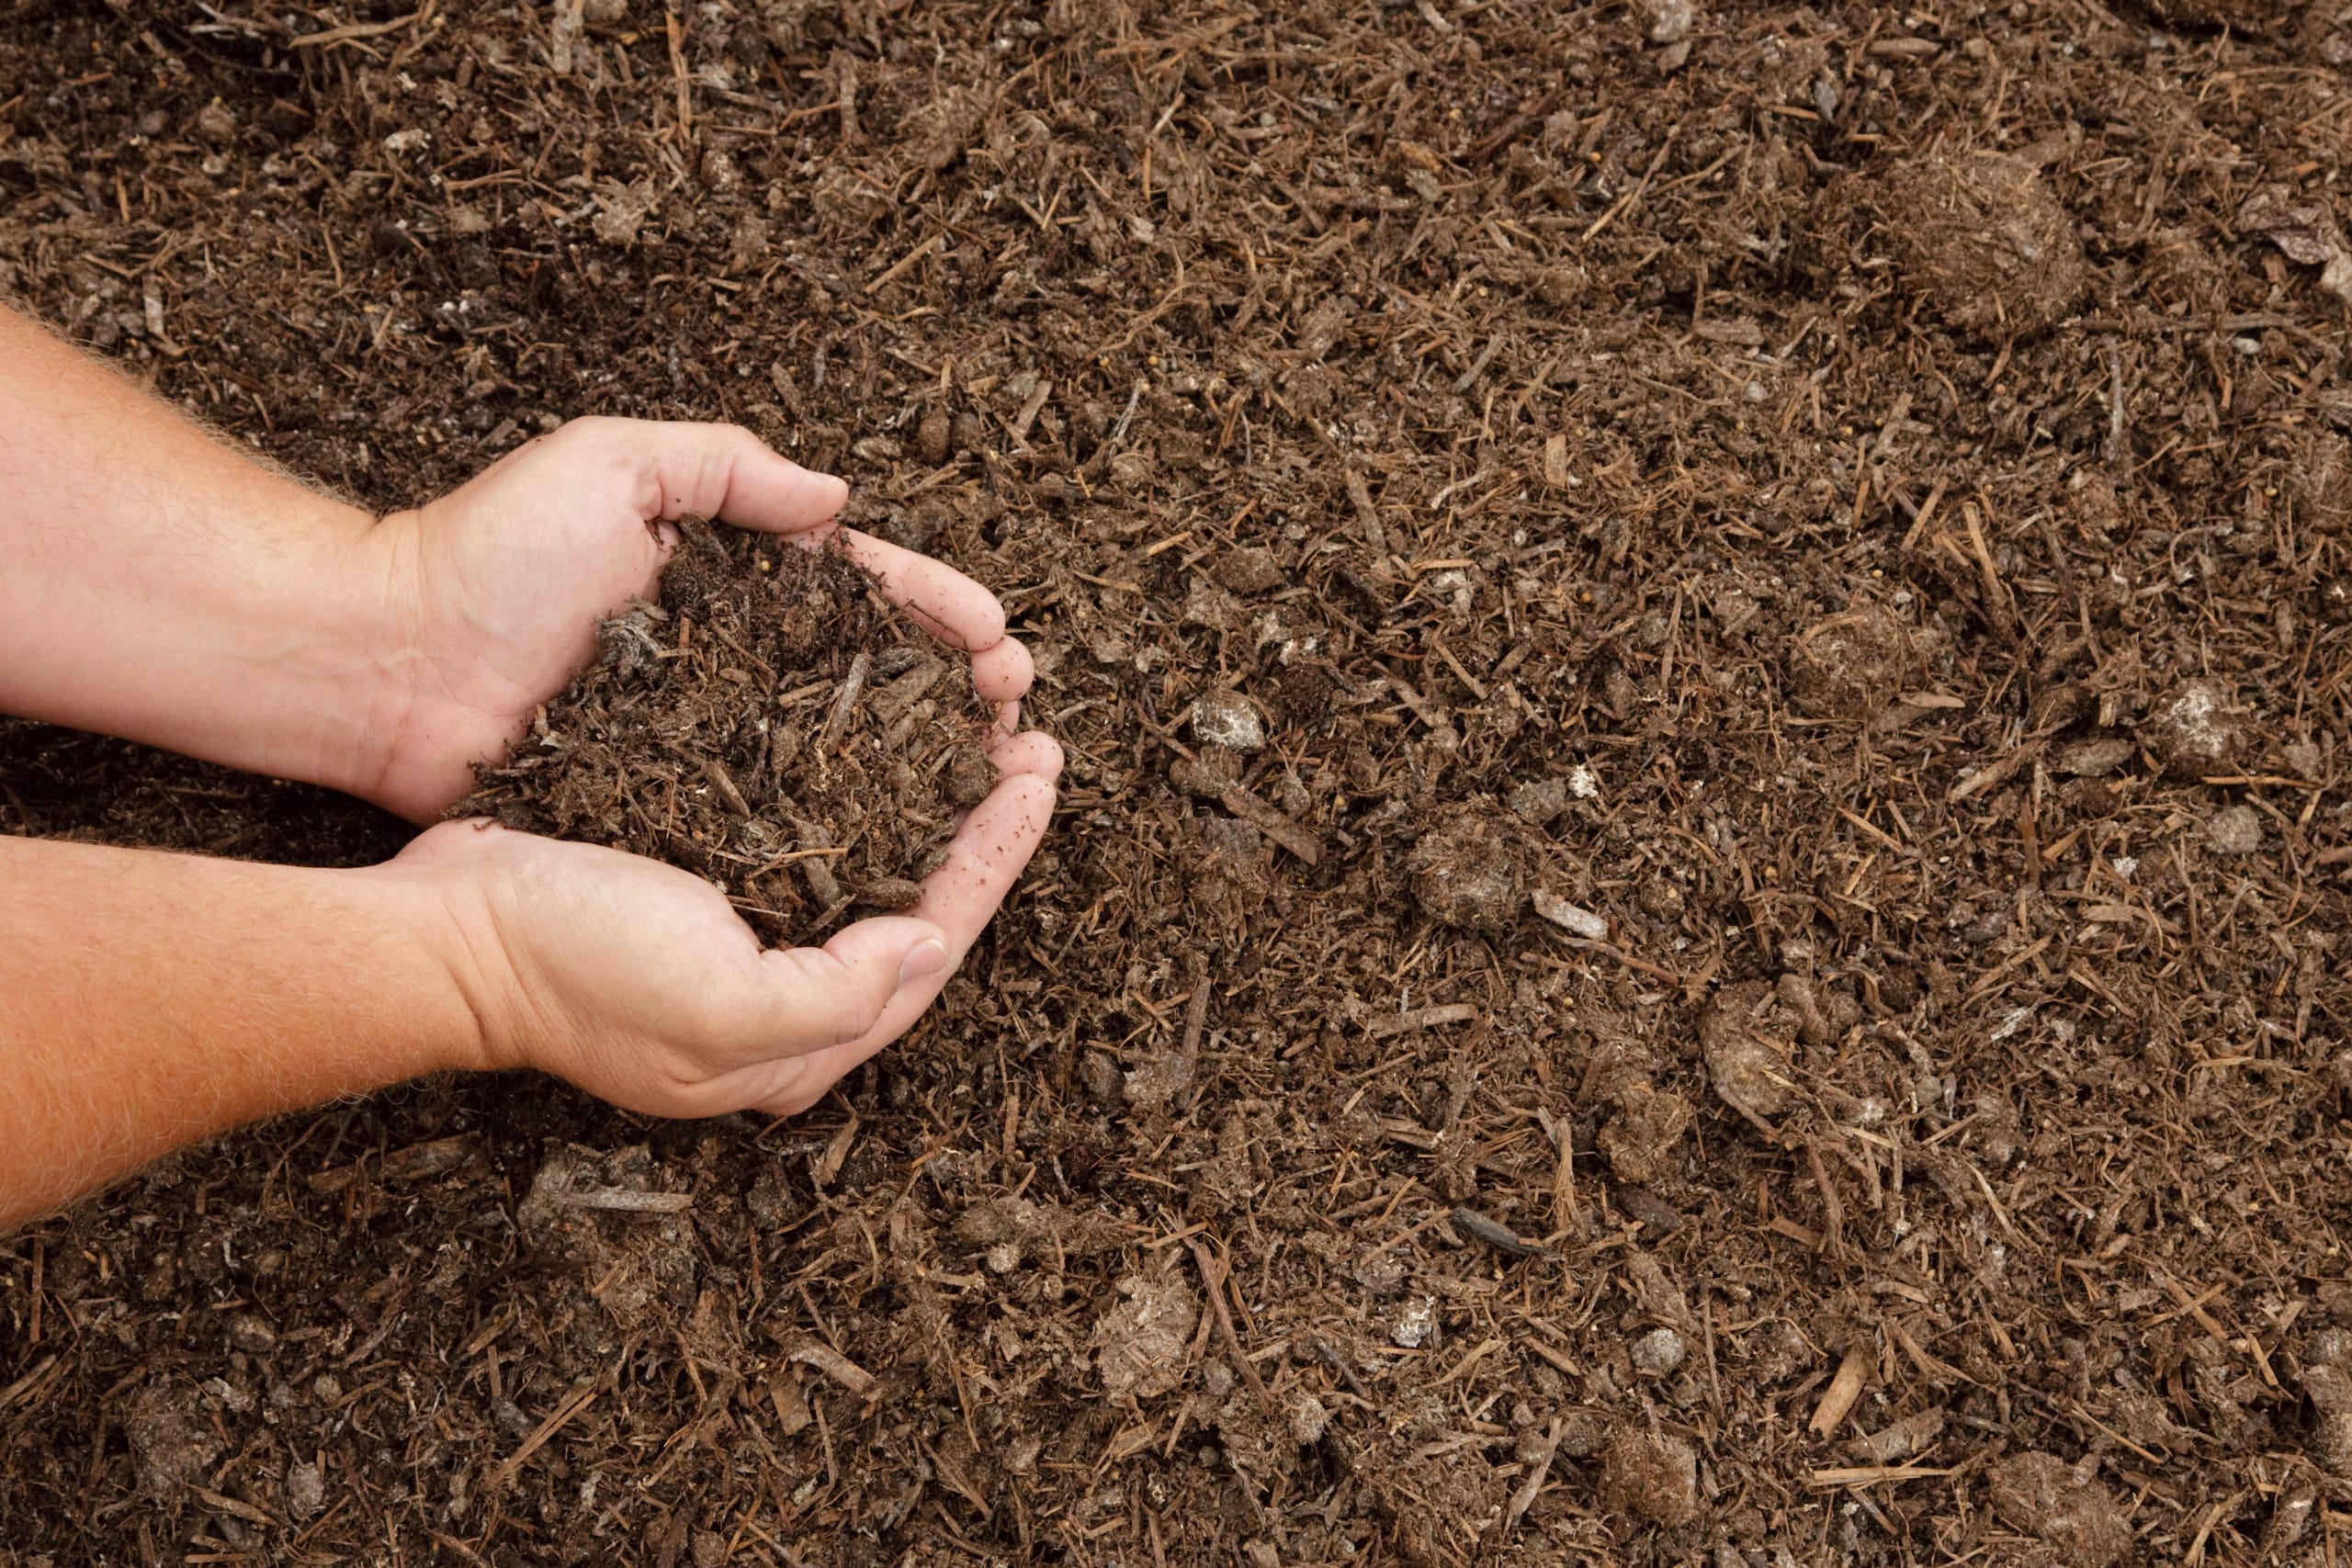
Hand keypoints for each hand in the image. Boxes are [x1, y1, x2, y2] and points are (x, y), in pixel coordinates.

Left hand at [355, 416, 1034, 821]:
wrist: (383, 666)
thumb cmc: (484, 555)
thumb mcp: (608, 464)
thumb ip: (726, 467)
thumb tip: (840, 503)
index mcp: (735, 579)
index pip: (864, 589)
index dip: (939, 608)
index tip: (996, 637)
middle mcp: (740, 663)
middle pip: (878, 674)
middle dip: (958, 686)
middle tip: (1017, 708)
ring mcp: (714, 739)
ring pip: (846, 750)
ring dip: (926, 761)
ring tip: (994, 771)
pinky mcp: (678, 806)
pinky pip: (779, 815)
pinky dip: (848, 824)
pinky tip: (905, 839)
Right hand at [403, 727, 1060, 1116]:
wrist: (443, 933)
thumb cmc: (573, 966)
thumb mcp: (717, 1003)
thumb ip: (836, 995)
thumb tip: (930, 945)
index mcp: (801, 1047)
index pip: (937, 943)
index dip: (995, 856)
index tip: (1038, 773)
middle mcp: (786, 1005)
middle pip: (918, 909)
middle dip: (979, 825)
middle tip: (1026, 741)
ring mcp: (742, 951)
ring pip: (871, 870)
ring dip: (928, 801)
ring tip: (973, 731)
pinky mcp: (703, 897)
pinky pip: (810, 843)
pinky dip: (856, 791)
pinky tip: (874, 743)